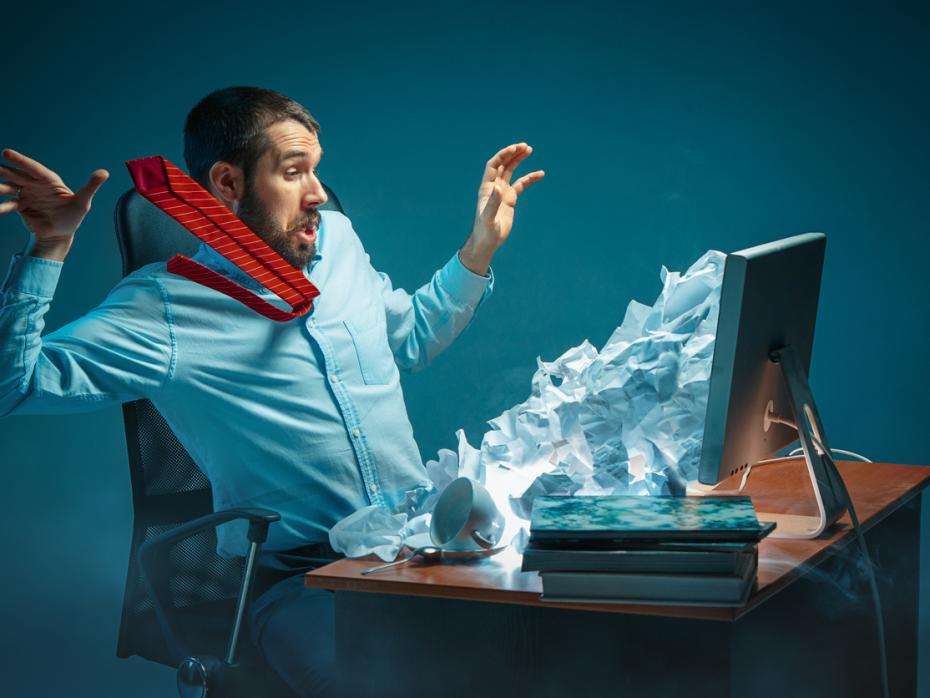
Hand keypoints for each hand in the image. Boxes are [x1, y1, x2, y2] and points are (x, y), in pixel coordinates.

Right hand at [0, 149, 108, 260]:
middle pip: (17, 174)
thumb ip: (91, 186)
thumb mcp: (83, 202)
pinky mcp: (20, 205)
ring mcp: (26, 193)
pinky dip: (1, 206)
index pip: (34, 169)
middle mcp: (36, 184)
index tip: (6, 153)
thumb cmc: (73, 217)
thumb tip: (105, 172)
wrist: (60, 235)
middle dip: (4, 169)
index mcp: (50, 180)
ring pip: (8, 186)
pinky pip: (8, 204)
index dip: (21, 161)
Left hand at [459, 143, 543, 275]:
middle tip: (525, 146)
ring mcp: (502, 192)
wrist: (488, 242)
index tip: (515, 148)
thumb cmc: (485, 231)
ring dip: (519, 160)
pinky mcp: (510, 199)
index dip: (503, 155)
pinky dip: (529, 178)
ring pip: (511, 171)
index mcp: (486, 188)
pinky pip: (521, 185)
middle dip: (513, 154)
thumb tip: (499, 187)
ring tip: (529, 149)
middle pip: (503, 164)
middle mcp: (494, 187)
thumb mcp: (488, 218)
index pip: (493, 165)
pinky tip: (540, 174)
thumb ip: (493, 203)